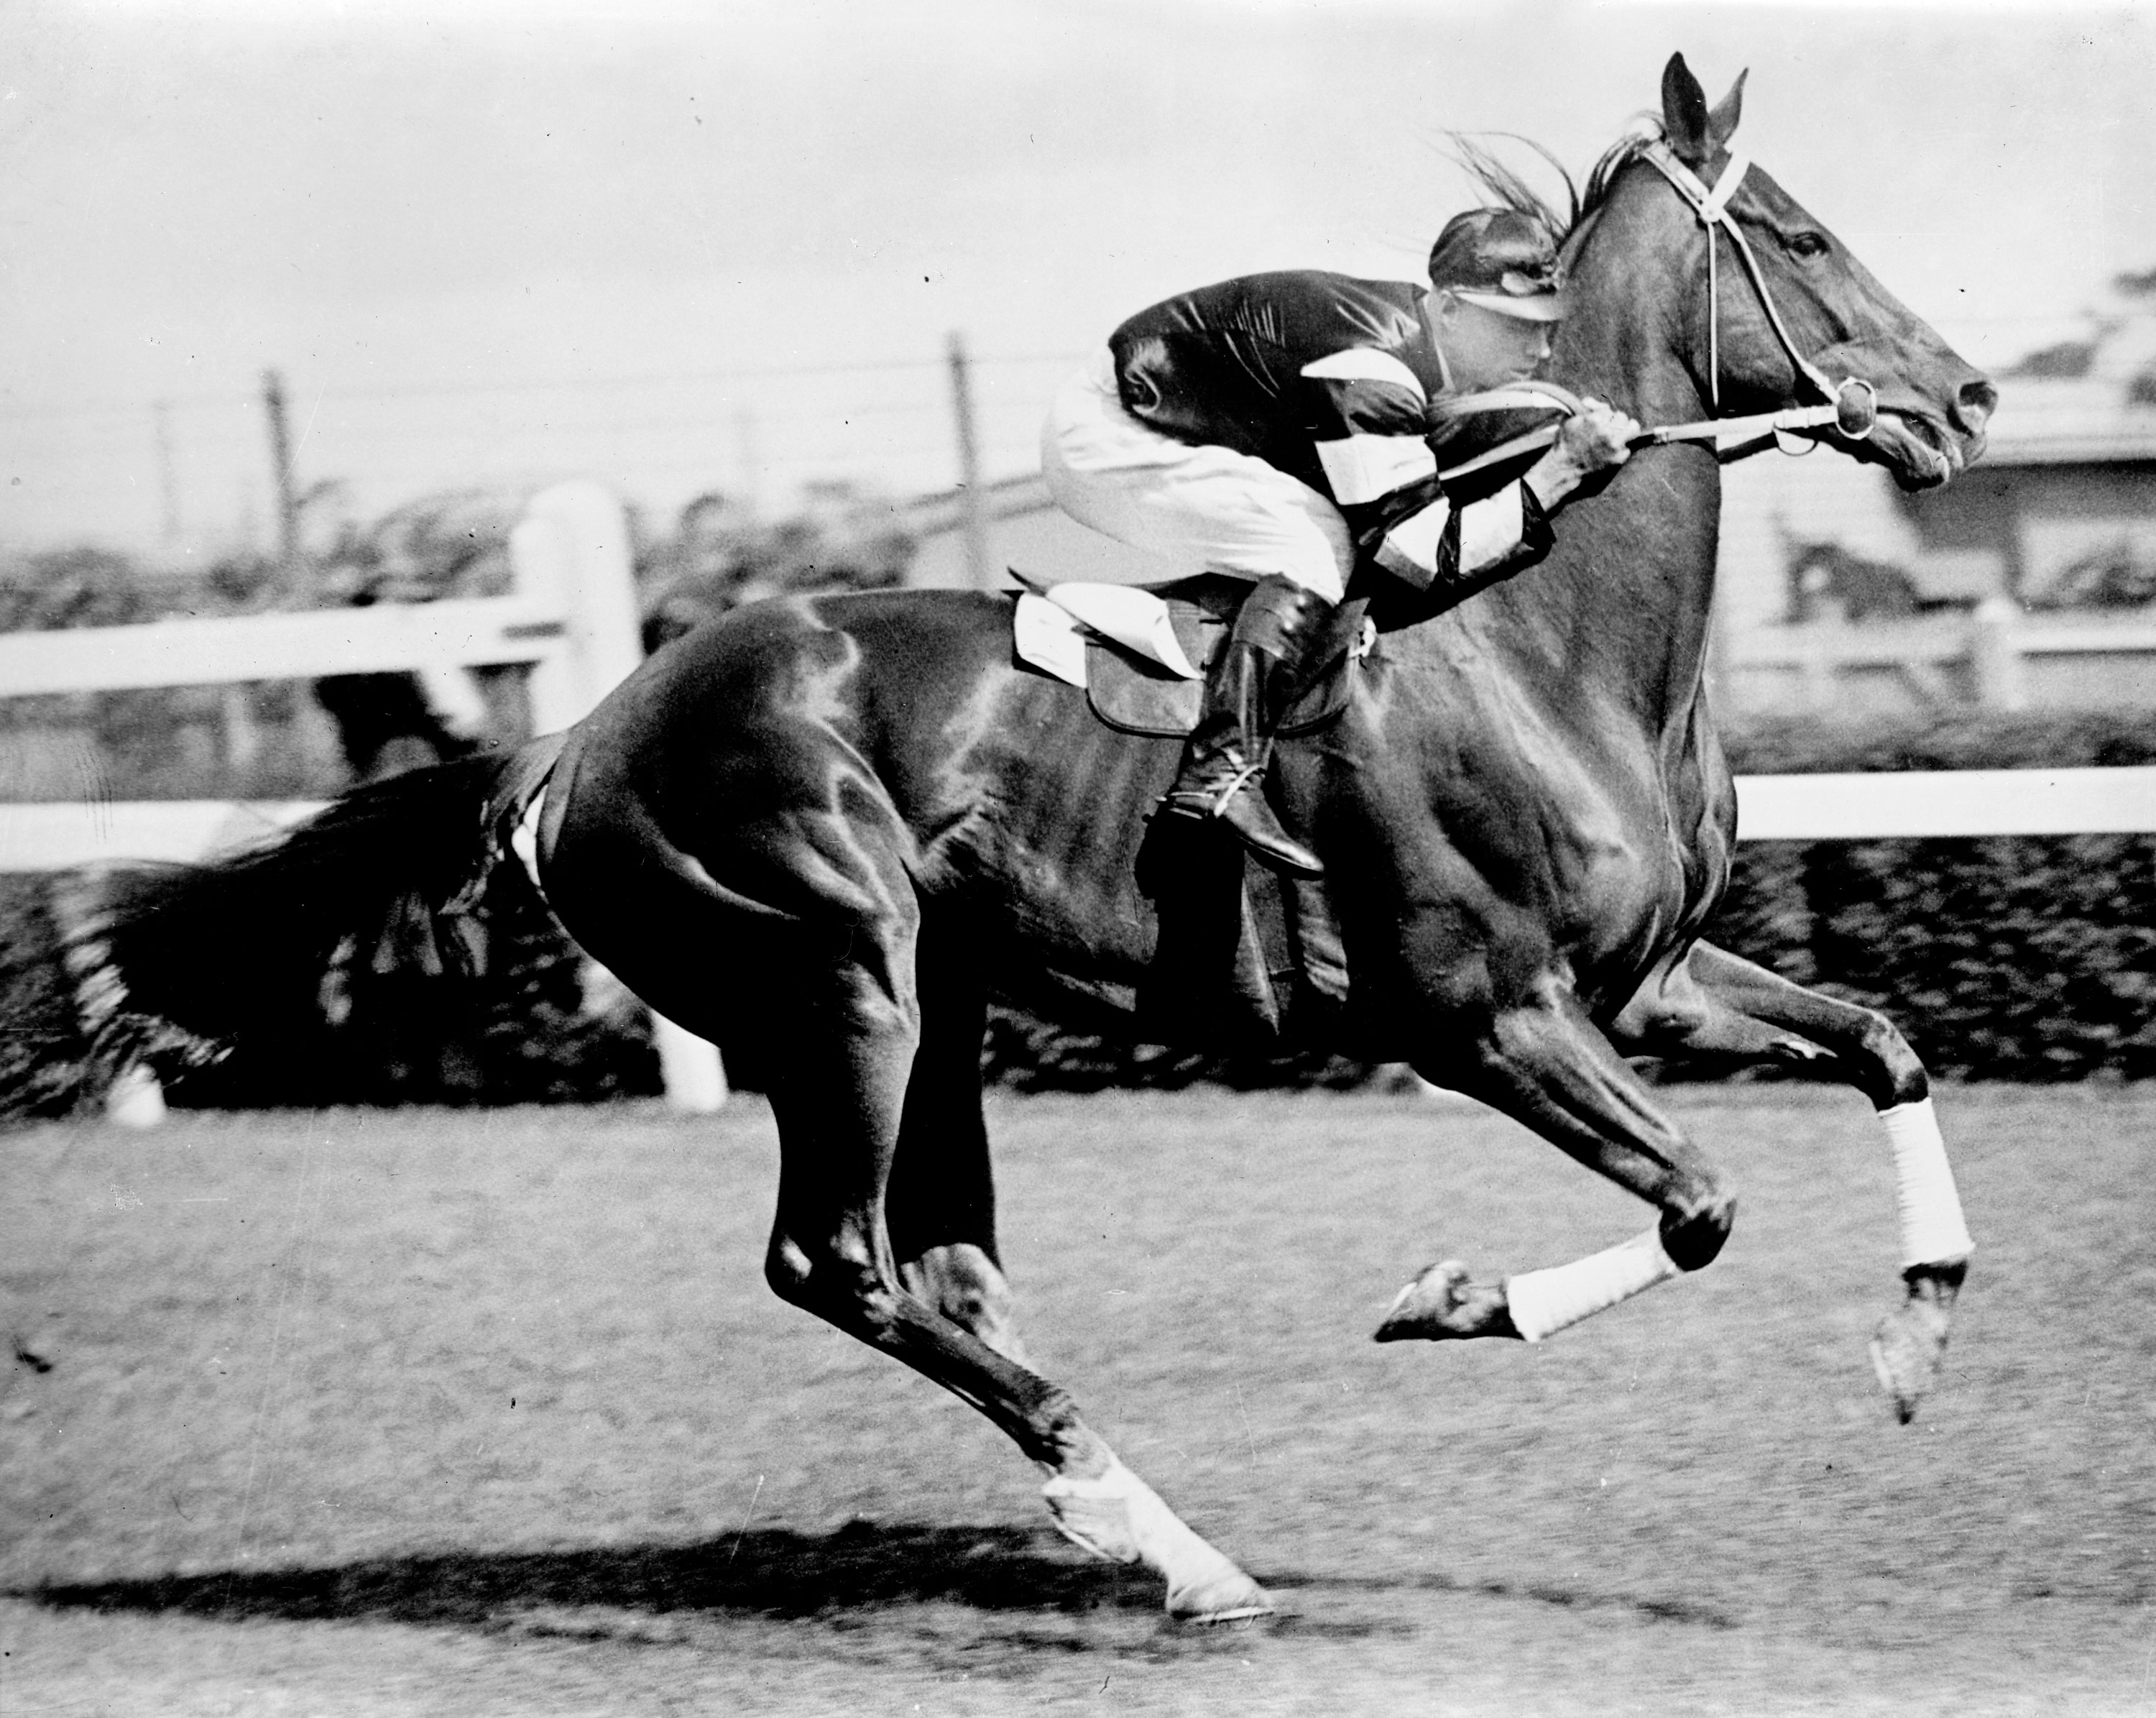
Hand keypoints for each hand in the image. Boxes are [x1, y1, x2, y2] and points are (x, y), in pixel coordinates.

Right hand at [1524, 397, 1640, 510]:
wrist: (1564, 467)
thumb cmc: (1566, 441)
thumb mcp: (1570, 417)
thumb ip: (1588, 404)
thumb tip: (1604, 404)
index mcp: (1595, 420)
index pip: (1609, 411)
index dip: (1604, 415)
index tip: (1599, 421)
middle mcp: (1607, 432)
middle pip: (1622, 417)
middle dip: (1616, 421)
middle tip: (1610, 427)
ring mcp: (1614, 446)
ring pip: (1633, 429)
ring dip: (1626, 430)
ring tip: (1619, 433)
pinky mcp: (1618, 458)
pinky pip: (1628, 447)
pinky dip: (1621, 448)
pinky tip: (1611, 450)